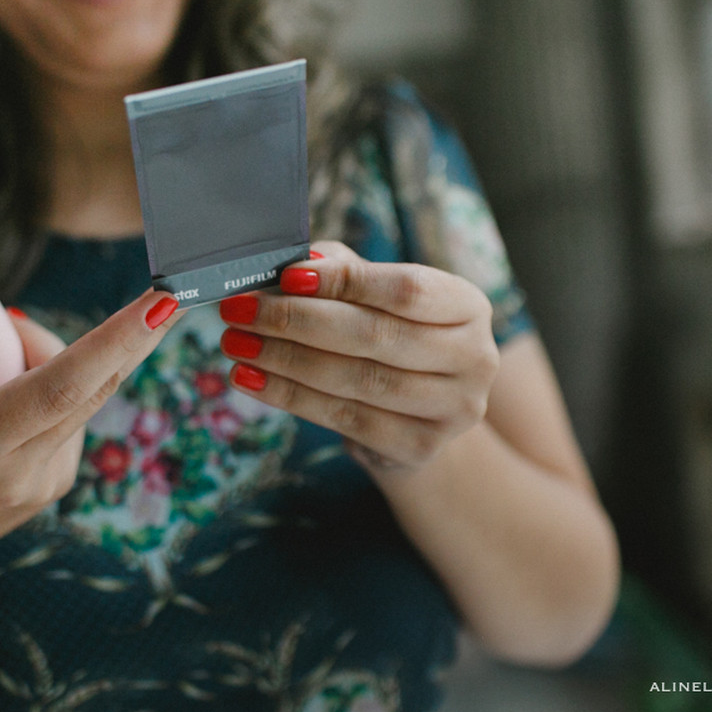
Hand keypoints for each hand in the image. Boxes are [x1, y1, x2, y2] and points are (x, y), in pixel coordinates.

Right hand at [0, 231, 180, 569]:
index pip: (59, 388)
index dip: (114, 343)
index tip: (162, 304)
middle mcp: (19, 473)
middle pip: (96, 387)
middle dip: (139, 333)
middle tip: (165, 287)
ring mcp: (46, 484)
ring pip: (88, 395)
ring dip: (69, 354)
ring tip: (7, 346)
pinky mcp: (59, 485)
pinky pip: (78, 414)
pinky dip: (63, 384)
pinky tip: (20, 382)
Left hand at [219, 241, 499, 475]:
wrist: (418, 415)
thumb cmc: (390, 337)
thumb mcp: (377, 297)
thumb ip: (343, 272)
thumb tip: (293, 265)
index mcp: (469, 306)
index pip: (407, 289)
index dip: (344, 282)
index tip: (285, 277)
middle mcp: (474, 358)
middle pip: (375, 335)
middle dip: (297, 320)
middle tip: (240, 310)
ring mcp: (454, 409)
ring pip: (356, 379)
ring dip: (285, 359)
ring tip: (236, 343)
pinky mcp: (421, 446)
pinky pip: (346, 419)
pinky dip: (291, 397)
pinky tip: (252, 380)